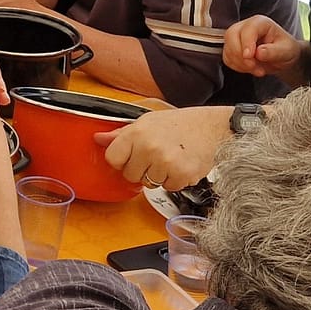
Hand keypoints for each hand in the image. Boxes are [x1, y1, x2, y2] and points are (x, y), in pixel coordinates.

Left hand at [101, 106, 229, 189]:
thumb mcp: (147, 122)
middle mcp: (148, 147)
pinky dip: (174, 180)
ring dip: (158, 175)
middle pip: (129, 175)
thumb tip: (98, 139)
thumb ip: (121, 134)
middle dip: (140, 169)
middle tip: (156, 155)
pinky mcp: (180, 175)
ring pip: (148, 184)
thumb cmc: (180, 124)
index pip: (112, 158)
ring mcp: (165, 162)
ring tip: (170, 158)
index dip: (121, 159)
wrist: (212, 128)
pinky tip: (180, 165)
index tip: (131, 155)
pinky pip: (167, 187)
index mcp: (136, 132)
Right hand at [223, 15, 302, 76]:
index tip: (249, 56)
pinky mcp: (232, 48)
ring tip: (257, 69)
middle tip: (254, 66)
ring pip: (228, 48)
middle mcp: (246, 27)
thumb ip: (274, 51)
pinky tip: (250, 68)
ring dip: (240, 63)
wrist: (282, 58)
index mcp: (260, 23)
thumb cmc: (285, 50)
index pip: (248, 29)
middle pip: (231, 36)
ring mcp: (237, 37)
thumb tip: (259, 52)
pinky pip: (227, 58)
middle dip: (240, 55)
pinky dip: (237, 66)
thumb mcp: (286, 51)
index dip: (246, 43)